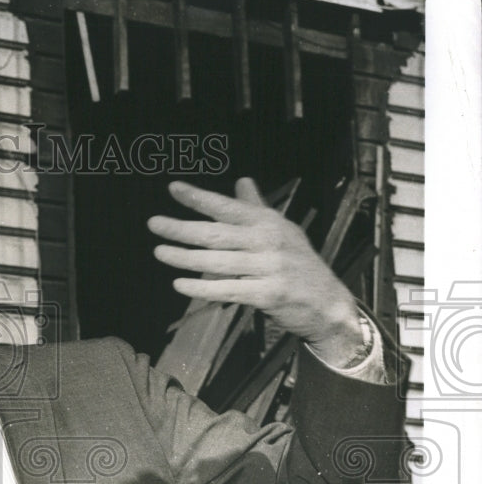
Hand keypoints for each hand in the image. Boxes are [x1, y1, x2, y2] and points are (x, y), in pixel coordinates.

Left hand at [148, 178, 364, 367]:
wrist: (329, 303)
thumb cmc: (299, 264)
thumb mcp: (282, 230)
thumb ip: (256, 208)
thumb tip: (241, 180)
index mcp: (268, 222)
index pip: (228, 206)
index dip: (199, 198)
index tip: (173, 189)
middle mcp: (269, 241)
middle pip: (216, 233)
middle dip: (182, 228)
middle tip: (154, 224)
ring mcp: (270, 268)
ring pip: (218, 262)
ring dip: (185, 258)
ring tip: (159, 252)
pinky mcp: (269, 294)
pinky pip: (228, 290)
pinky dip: (202, 288)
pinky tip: (180, 284)